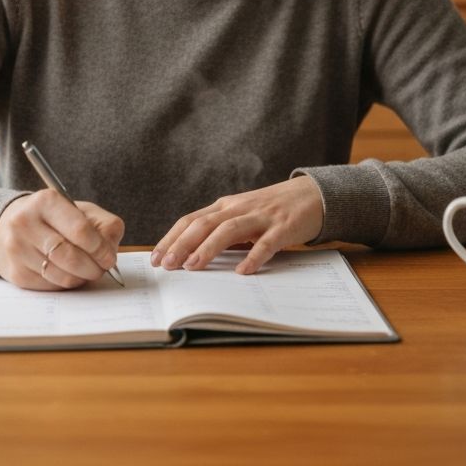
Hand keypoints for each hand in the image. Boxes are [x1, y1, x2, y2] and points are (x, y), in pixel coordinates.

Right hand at [0, 190, 124, 290]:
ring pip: (62, 276)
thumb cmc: (52, 218)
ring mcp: (18, 250)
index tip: (110, 257)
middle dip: (93, 267)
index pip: (80, 230)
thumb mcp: (79, 210)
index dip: (100, 248)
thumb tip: (110, 250)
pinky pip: (51, 286)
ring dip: (82, 278)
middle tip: (102, 268)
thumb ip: (103, 224)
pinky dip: (66, 283)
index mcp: (46, 202)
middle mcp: (26, 223)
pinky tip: (68, 273)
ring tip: (88, 271)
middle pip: (70, 256)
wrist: (7, 227)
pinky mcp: (16, 273)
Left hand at [150, 175, 323, 275]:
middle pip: (204, 223)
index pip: (191, 220)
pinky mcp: (283, 226)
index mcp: (225, 206)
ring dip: (209, 248)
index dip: (171, 238)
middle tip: (167, 265)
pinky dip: (254, 255)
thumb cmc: (271, 210)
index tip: (155, 257)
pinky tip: (243, 271)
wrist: (311, 195)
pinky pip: (267, 242)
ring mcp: (261, 216)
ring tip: (193, 266)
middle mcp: (239, 208)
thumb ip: (220, 232)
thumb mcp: (241, 216)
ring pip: (229, 229)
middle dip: (183, 244)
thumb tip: (190, 257)